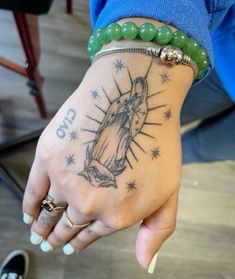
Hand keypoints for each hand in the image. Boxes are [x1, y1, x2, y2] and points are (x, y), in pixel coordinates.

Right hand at [23, 51, 192, 271]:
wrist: (135, 101)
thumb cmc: (156, 144)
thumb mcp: (169, 192)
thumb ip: (156, 231)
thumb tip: (145, 264)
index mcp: (116, 216)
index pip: (91, 235)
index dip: (79, 242)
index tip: (71, 246)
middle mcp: (88, 204)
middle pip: (68, 226)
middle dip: (59, 236)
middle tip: (50, 242)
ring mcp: (66, 182)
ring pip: (49, 213)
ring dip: (41, 227)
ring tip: (37, 233)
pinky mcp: (49, 159)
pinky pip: (33, 192)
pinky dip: (30, 206)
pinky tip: (29, 214)